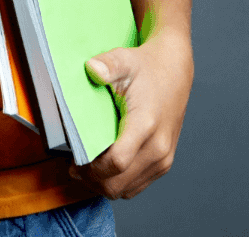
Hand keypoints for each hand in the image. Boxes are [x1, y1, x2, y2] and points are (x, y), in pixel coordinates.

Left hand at [68, 31, 193, 198]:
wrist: (174, 71)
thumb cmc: (146, 67)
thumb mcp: (124, 60)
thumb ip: (107, 65)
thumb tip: (91, 68)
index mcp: (146, 124)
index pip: (116, 162)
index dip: (92, 167)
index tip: (75, 158)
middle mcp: (158, 147)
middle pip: (118, 183)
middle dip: (92, 179)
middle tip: (75, 166)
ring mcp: (163, 159)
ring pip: (126, 190)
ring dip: (103, 183)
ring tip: (87, 167)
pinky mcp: (164, 163)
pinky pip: (136, 186)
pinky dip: (118, 182)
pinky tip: (105, 167)